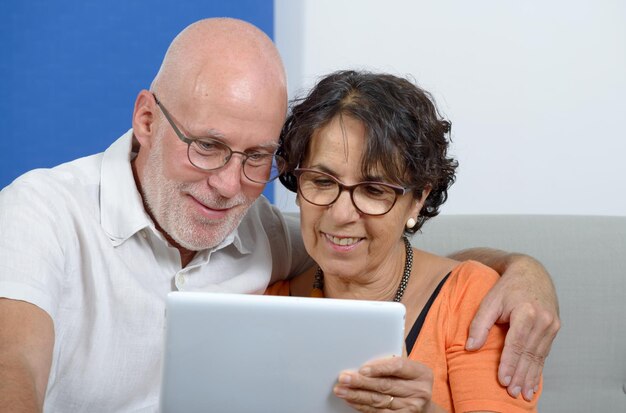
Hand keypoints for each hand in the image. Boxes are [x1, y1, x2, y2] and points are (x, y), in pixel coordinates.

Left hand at [333, 356, 434, 411]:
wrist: (423, 404)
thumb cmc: (410, 381)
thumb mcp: (407, 370)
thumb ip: (389, 364)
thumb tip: (362, 366)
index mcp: (421, 373)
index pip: (398, 367)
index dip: (379, 368)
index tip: (362, 369)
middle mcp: (418, 391)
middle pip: (385, 385)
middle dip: (361, 382)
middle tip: (344, 378)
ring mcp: (411, 407)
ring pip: (379, 401)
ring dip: (357, 395)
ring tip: (342, 390)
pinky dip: (362, 407)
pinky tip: (352, 401)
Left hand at [466, 254, 559, 400]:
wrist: (532, 272)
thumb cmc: (507, 287)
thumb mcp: (490, 301)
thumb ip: (479, 324)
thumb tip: (471, 347)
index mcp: (526, 312)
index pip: (516, 344)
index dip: (509, 363)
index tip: (502, 380)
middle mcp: (543, 320)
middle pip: (529, 353)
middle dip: (520, 375)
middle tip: (512, 393)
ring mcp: (552, 324)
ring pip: (539, 356)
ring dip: (530, 376)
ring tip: (523, 393)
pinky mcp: (555, 328)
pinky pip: (545, 352)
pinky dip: (538, 368)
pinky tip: (533, 381)